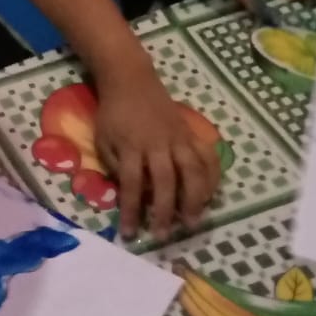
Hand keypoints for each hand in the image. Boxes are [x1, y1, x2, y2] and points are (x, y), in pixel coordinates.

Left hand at [95, 62, 220, 239]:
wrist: (132, 80)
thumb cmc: (113, 113)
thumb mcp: (103, 139)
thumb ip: (114, 166)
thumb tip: (131, 194)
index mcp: (131, 146)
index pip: (130, 184)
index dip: (130, 211)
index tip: (129, 234)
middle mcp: (157, 144)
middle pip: (165, 181)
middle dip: (166, 210)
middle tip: (166, 234)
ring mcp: (178, 137)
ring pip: (193, 170)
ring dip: (195, 198)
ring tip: (193, 220)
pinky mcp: (191, 132)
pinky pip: (208, 155)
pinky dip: (212, 176)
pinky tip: (212, 194)